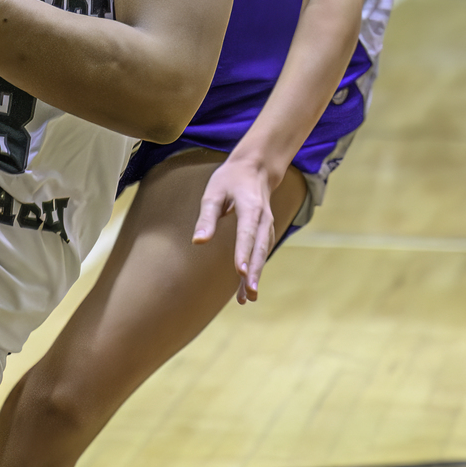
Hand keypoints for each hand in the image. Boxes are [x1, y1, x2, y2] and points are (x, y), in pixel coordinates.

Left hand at [192, 155, 278, 303]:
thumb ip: (207, 218)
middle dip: (254, 272)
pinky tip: (246, 287)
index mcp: (251, 207)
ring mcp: (267, 226)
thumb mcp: (213, 192)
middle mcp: (264, 219)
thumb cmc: (230, 179)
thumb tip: (198, 242)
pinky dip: (256, 270)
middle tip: (248, 294)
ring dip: (255, 276)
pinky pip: (261, 253)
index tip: (240, 271)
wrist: (256, 168)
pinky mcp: (265, 232)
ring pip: (262, 254)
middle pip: (259, 248)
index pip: (248, 233)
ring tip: (247, 298)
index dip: (244, 253)